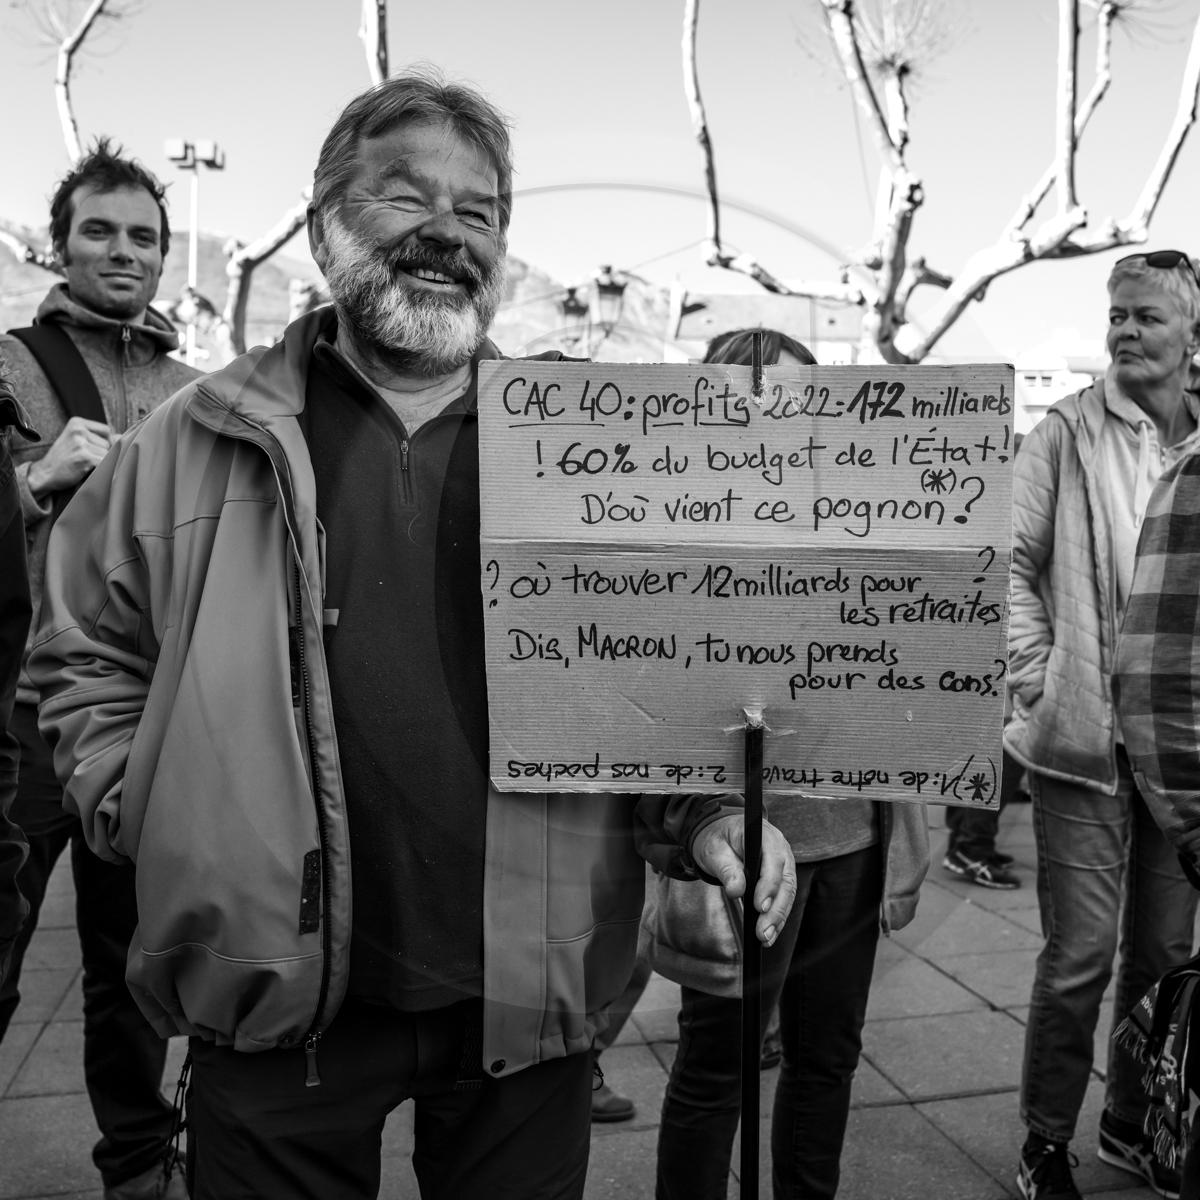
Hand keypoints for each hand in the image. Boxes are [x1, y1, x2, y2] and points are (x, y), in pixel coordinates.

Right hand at [27, 418, 112, 497]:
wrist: (44, 474)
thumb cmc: (64, 459)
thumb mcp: (77, 441)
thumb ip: (98, 438)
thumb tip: (122, 437)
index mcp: (77, 422)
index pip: (106, 430)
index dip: (105, 443)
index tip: (93, 451)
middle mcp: (78, 430)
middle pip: (108, 442)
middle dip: (102, 453)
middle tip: (84, 460)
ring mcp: (80, 443)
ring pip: (108, 453)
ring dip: (100, 462)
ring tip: (84, 465)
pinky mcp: (84, 457)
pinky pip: (106, 462)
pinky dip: (102, 469)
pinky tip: (88, 470)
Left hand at [692, 815, 796, 945]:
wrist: (722, 833)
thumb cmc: (718, 838)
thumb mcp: (714, 850)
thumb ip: (726, 869)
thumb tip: (736, 891)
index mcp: (764, 835)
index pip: (773, 860)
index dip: (769, 885)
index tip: (759, 907)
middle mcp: (780, 848)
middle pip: (786, 881)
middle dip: (776, 910)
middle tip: (762, 932)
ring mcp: (784, 863)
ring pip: (788, 893)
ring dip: (778, 918)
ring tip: (765, 939)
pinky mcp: (782, 877)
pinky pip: (784, 899)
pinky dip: (777, 918)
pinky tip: (769, 935)